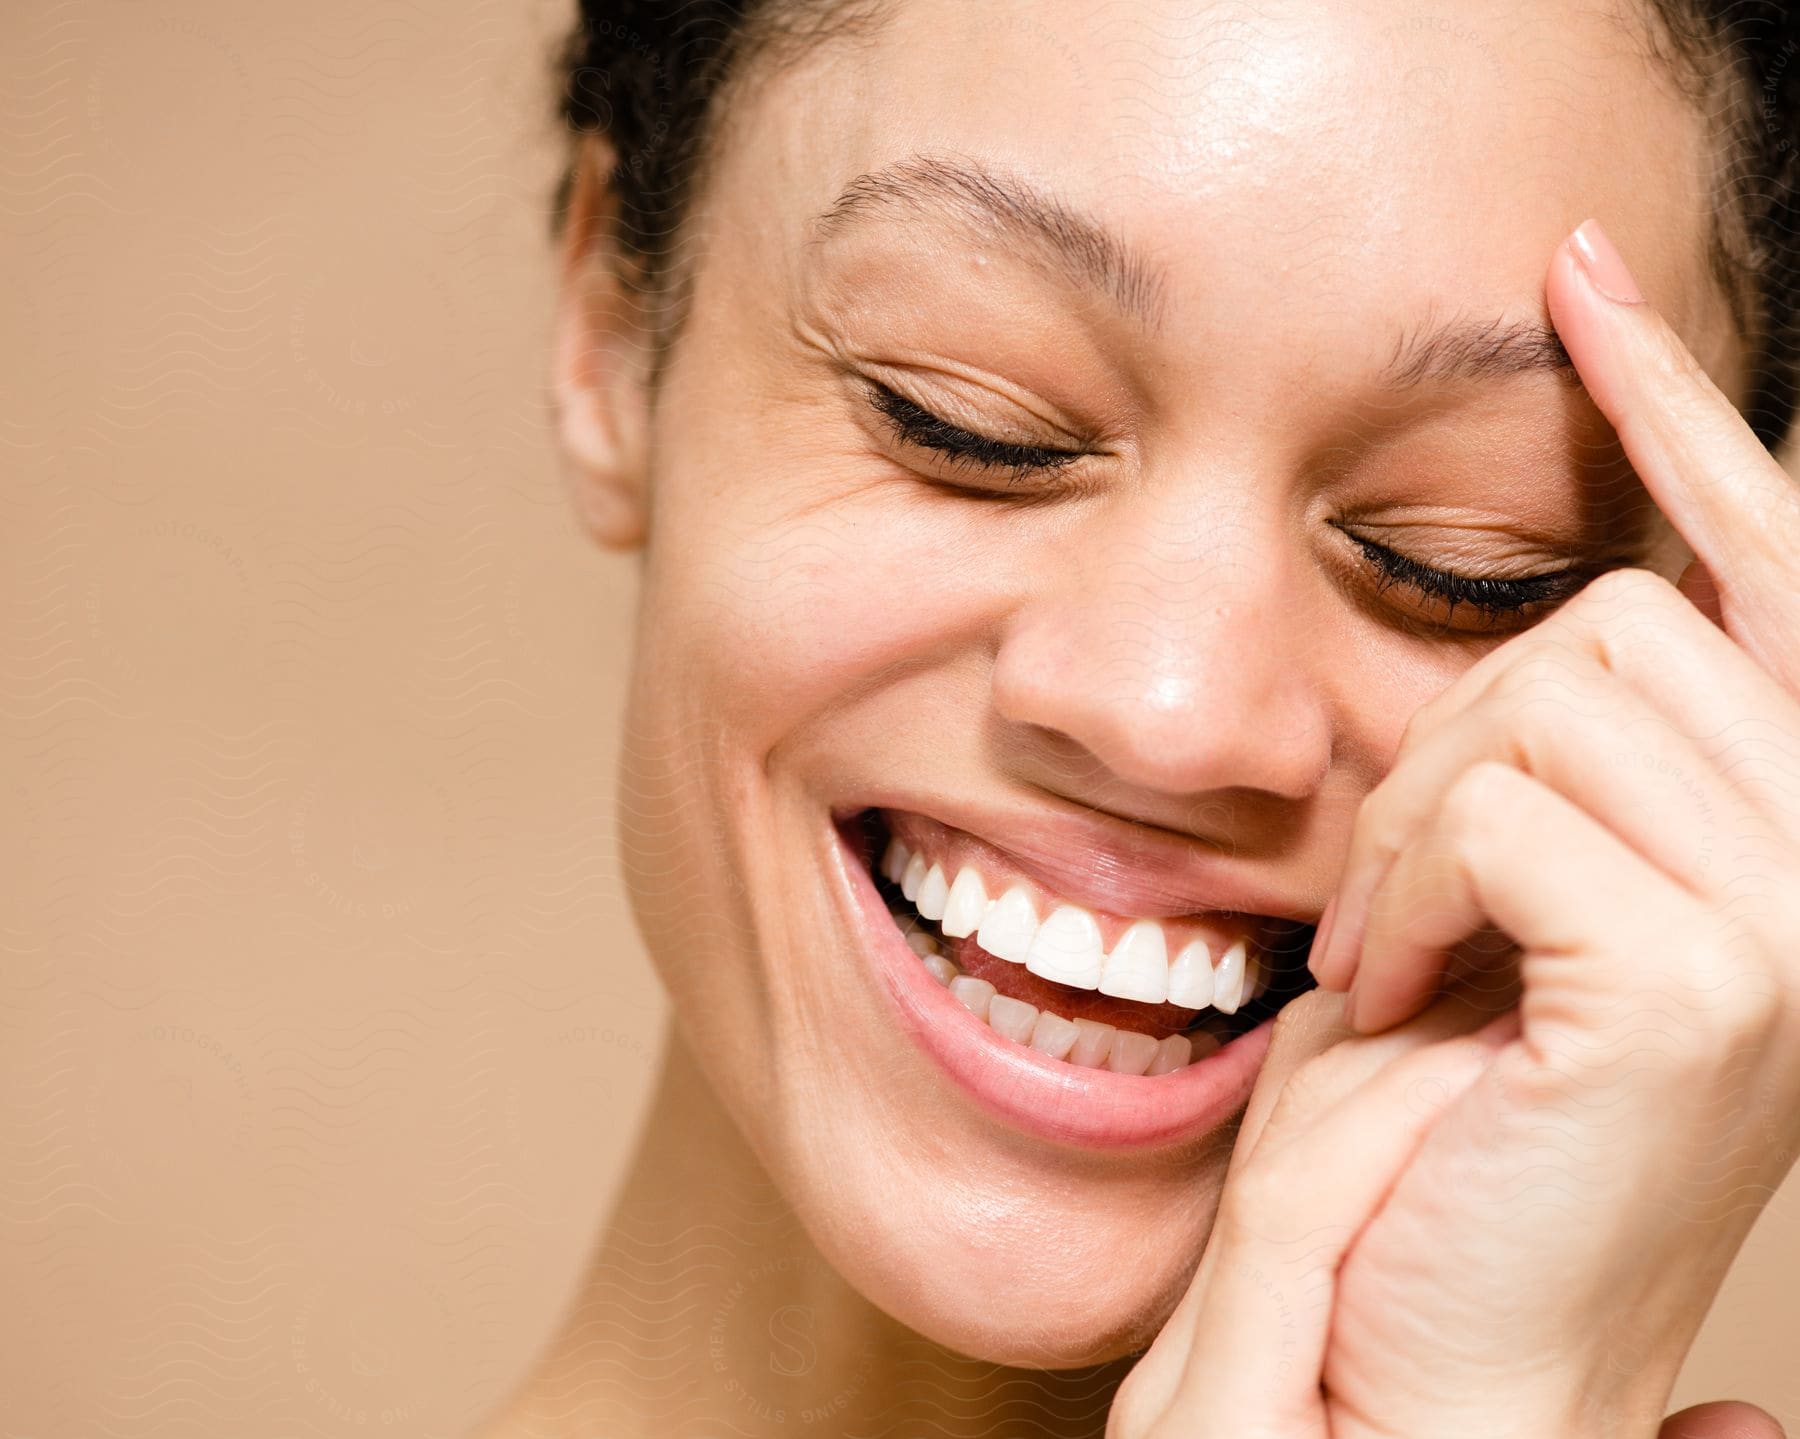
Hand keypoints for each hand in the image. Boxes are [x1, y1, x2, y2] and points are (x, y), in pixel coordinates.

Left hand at [1108, 219, 1799, 1438]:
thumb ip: (1554, 747)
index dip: (1671, 401)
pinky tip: (1400, 991)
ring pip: (1538, 698)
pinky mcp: (1704, 974)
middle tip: (1390, 894)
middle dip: (1453, 736)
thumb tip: (1537, 597)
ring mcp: (1799, 908)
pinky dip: (1409, 889)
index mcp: (1798, 811)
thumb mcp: (1519, 888)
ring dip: (1416, 821)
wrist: (1455, 1327)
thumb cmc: (1468, 1113)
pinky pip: (1493, 810)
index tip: (1574, 278)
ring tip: (1391, 955)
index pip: (1757, 553)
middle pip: (1609, 619)